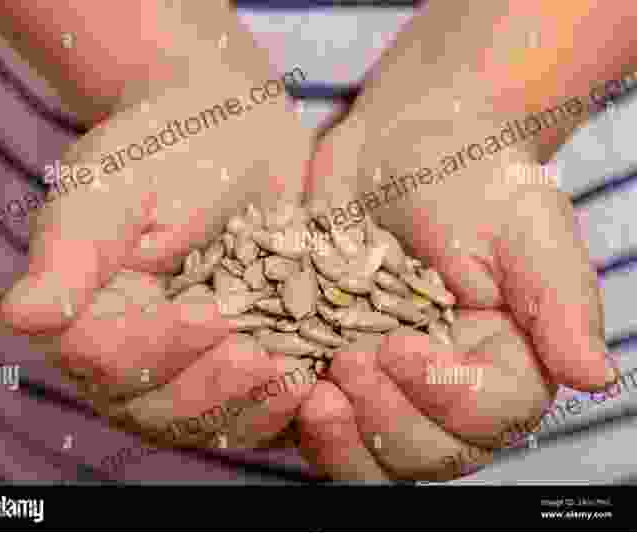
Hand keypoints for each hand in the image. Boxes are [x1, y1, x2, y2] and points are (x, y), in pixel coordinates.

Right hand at [0, 65, 315, 449]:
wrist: (235, 134)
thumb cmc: (166, 150)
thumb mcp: (113, 186)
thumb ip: (72, 250)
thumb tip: (22, 317)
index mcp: (88, 314)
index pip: (107, 361)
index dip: (156, 348)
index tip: (207, 314)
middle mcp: (134, 351)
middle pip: (157, 408)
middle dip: (209, 390)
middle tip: (260, 358)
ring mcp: (189, 362)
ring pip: (208, 420)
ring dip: (251, 410)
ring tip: (296, 381)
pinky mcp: (239, 358)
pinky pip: (253, 408)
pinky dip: (284, 410)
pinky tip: (320, 389)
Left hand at [294, 93, 614, 479]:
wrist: (399, 144)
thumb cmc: (468, 173)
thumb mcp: (523, 221)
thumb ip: (560, 298)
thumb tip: (595, 375)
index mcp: (504, 360)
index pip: (489, 417)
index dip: (445, 399)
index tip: (401, 346)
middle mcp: (447, 384)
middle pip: (428, 453)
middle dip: (385, 423)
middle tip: (344, 364)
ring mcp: (387, 381)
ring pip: (371, 455)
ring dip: (339, 441)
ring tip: (308, 394)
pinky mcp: (333, 366)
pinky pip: (316, 419)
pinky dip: (293, 416)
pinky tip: (270, 381)